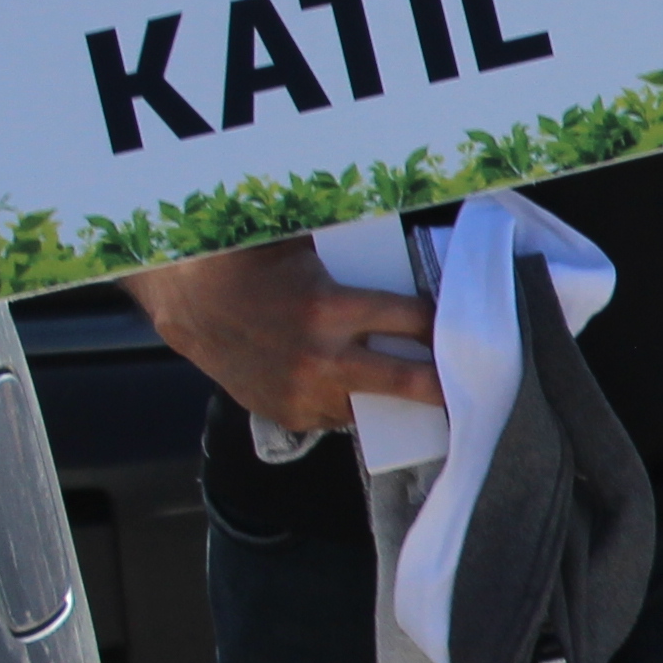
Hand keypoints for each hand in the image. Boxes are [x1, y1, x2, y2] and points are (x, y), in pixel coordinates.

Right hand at [123, 238, 437, 434]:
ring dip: (394, 395)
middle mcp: (320, 358)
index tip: (465, 324)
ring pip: (374, 404)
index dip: (444, 323)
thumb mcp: (306, 245)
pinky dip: (350, 402)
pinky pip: (337, 417)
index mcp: (329, 309)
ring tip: (419, 387)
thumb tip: (416, 250)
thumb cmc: (251, 262)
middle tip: (476, 383)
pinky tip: (356, 387)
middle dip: (447, 383)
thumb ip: (357, 256)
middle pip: (411, 380)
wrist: (186, 298)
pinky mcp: (286, 414)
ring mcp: (302, 392)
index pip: (416, 322)